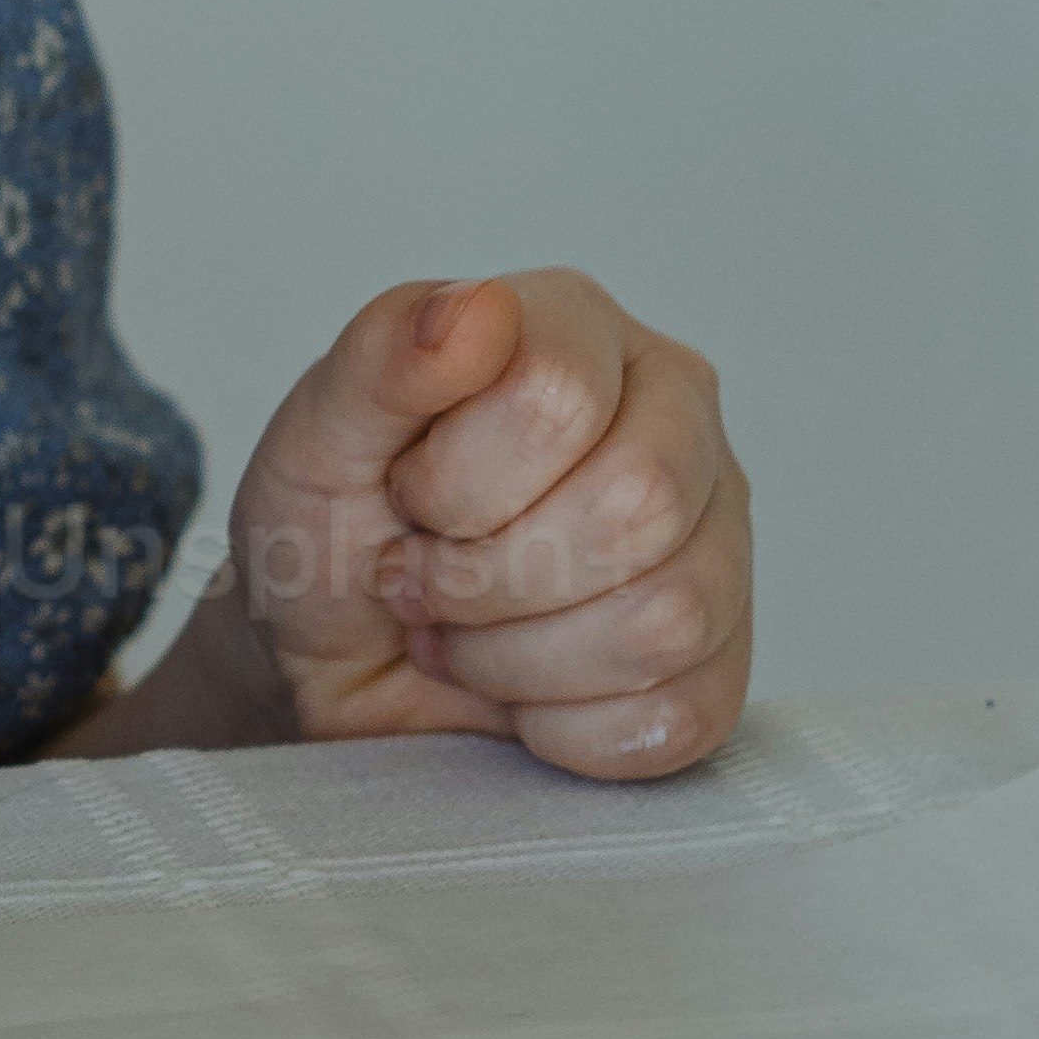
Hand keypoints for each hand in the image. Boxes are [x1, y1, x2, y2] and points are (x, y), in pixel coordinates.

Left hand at [219, 269, 750, 777]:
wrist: (332, 664)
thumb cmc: (332, 533)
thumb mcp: (318, 438)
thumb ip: (383, 359)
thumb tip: (472, 311)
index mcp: (583, 333)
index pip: (558, 396)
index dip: (456, 480)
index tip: (406, 498)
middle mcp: (676, 423)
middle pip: (637, 508)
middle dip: (488, 577)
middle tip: (423, 582)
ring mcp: (717, 543)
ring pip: (668, 620)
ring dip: (516, 658)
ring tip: (464, 634)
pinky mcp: (720, 665)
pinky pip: (676, 717)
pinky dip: (559, 727)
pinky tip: (517, 691)